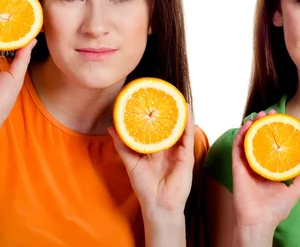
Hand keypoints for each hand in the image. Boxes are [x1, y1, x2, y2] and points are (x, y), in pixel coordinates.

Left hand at [109, 105, 195, 219]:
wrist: (158, 204)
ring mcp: (178, 150)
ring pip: (179, 127)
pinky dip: (188, 123)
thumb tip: (111, 128)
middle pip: (167, 125)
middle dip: (166, 111)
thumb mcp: (131, 162)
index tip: (147, 100)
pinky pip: (188, 136)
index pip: (154, 128)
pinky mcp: (187, 155)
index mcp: (155, 149)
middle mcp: (167, 147)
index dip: (152, 115)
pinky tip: (185, 111)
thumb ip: (122, 145)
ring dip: (179, 113)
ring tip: (175, 97)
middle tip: (161, 94)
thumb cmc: (144, 187)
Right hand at [231, 110, 299, 232]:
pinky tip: (248, 126)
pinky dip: (241, 135)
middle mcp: (257, 164)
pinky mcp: (237, 167)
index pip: (271, 145)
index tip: (281, 120)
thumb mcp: (296, 189)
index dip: (275, 131)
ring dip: (251, 125)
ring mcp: (246, 165)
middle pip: (259, 139)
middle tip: (270, 113)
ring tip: (259, 115)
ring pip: (247, 140)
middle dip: (263, 124)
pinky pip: (237, 148)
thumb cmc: (276, 209)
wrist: (261, 221)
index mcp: (269, 169)